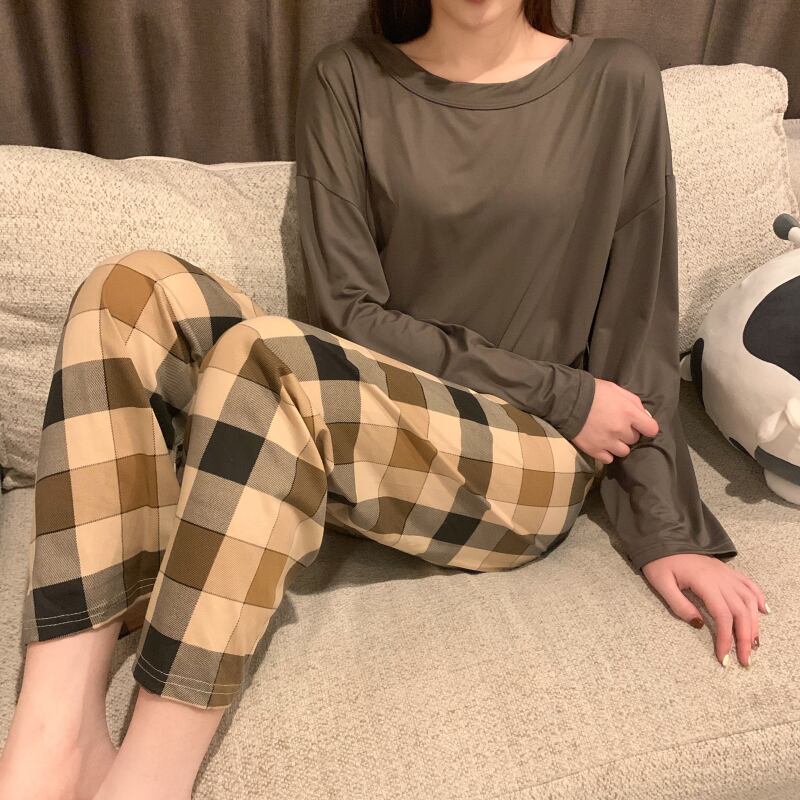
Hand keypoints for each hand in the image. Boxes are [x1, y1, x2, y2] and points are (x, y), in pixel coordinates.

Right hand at [572, 377, 659, 464]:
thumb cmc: (593, 392)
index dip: (646, 427)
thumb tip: (644, 417)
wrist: (567, 400)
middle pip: (634, 440)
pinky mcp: (594, 450)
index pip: (651, 429)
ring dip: (618, 445)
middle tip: (616, 426)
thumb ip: (634, 403)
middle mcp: (621, 430)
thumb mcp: (617, 390)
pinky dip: (606, 453)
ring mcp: (607, 442)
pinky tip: (601, 444)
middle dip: (628, 433)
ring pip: (624, 452)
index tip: (640, 426)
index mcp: (629, 413)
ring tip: (608, 437)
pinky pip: (608, 459)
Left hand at [641, 553, 767, 666]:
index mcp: (705, 582)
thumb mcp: (661, 584)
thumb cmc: (659, 562)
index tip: (723, 656)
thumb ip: (679, 605)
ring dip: (754, 623)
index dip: (726, 637)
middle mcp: (721, 578)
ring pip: (749, 600)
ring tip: (754, 643)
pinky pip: (749, 585)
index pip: (722, 615)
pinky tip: (764, 611)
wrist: (663, 540)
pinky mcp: (727, 571)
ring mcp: (726, 573)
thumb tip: (698, 625)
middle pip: (741, 611)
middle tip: (744, 659)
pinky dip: (759, 598)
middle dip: (744, 637)